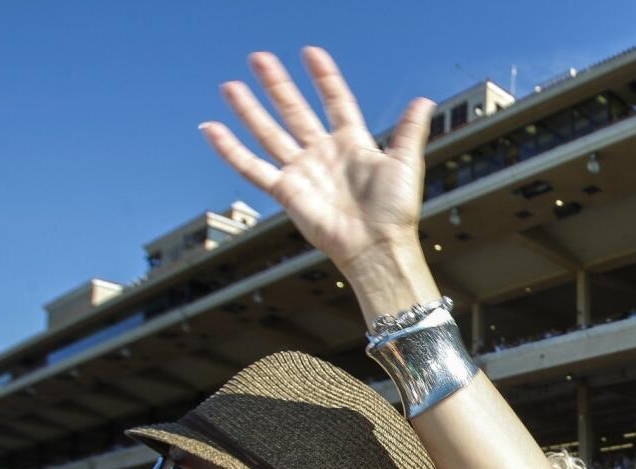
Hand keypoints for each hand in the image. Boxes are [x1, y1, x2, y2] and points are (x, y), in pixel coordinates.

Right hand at [200, 48, 434, 272]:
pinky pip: (252, 167)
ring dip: (250, 110)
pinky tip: (211, 128)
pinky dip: (230, 150)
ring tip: (231, 85)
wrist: (377, 247)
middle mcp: (325, 154)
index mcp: (354, 144)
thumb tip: (424, 100)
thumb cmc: (395, 211)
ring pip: (269, 133)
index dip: (324, 78)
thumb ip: (410, 130)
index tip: (311, 53)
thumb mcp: (407, 163)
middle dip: (278, 86)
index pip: (336, 102)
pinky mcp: (286, 192)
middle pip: (295, 111)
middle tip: (259, 58)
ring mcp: (304, 172)